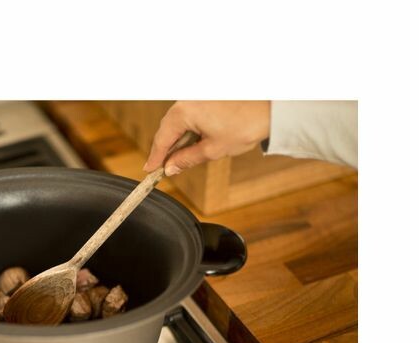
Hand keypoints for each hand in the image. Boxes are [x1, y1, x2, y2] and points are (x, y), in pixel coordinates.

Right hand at [143, 101, 269, 174]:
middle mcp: (186, 100)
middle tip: (162, 167)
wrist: (270, 109)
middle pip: (167, 128)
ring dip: (177, 140)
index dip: (155, 157)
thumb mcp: (212, 150)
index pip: (162, 138)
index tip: (149, 170)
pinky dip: (187, 130)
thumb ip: (187, 159)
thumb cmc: (244, 126)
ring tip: (178, 158)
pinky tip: (191, 142)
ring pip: (178, 121)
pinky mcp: (205, 96)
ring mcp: (195, 96)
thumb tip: (170, 168)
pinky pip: (188, 115)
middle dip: (165, 148)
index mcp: (183, 112)